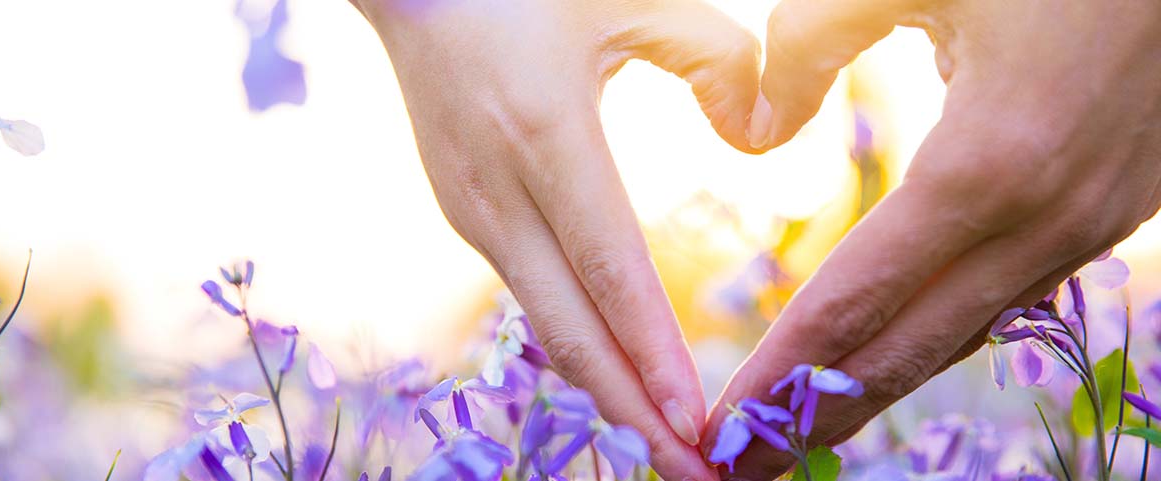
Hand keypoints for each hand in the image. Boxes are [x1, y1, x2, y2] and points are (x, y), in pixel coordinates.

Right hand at [351, 1, 762, 477]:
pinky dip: (579, 347)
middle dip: (632, 414)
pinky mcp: (468, 217)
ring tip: (664, 446)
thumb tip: (760, 141)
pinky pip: (533, 297)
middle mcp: (499, 193)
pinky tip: (618, 379)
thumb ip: (718, 61)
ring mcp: (474, 212)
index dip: (651, 353)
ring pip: (547, 325)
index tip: (696, 422)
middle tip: (693, 475)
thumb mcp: (632, 2)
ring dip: (606, 391)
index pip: (610, 270)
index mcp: (545, 137)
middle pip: (570, 331)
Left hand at [706, 0, 1160, 476]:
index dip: (782, 371)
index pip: (855, 300)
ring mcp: (1092, 224)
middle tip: (747, 470)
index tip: (725, 426)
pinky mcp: (1114, 212)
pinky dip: (943, 336)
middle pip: (910, 349)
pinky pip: (1010, 297)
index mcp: (987, 164)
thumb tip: (755, 132)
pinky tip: (898, 352)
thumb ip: (810, 45)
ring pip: (966, 333)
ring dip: (882, 386)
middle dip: (820, 415)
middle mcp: (1044, 218)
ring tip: (807, 429)